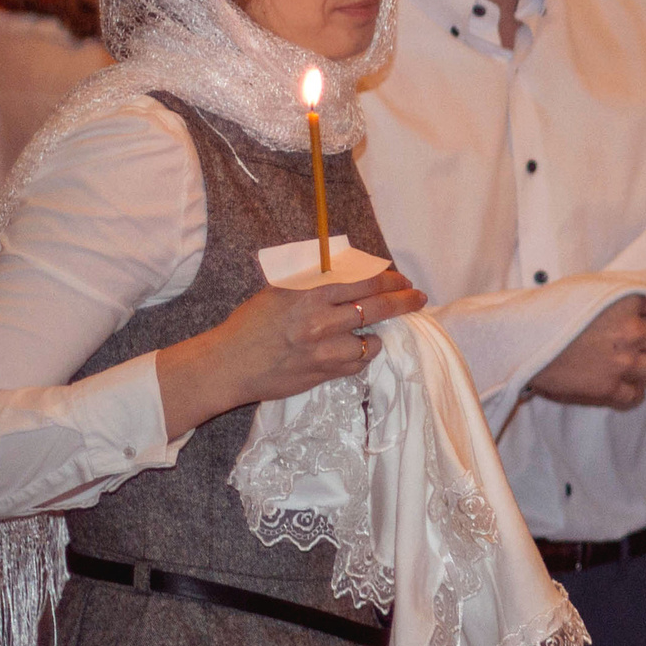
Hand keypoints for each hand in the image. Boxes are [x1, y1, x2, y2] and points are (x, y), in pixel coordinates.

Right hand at [159, 269, 424, 435]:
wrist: (228, 364)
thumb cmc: (250, 324)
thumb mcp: (280, 291)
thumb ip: (315, 283)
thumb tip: (351, 272)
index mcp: (309, 294)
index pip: (363, 281)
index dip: (389, 279)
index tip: (401, 278)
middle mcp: (321, 321)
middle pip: (378, 308)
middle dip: (405, 301)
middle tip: (418, 298)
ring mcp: (324, 350)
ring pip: (372, 341)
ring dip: (378, 335)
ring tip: (375, 332)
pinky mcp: (323, 373)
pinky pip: (358, 364)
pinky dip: (361, 356)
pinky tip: (355, 350)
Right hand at [528, 295, 645, 409]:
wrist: (523, 342)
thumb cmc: (549, 311)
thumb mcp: (588, 287)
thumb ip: (618, 294)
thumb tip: (642, 300)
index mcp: (627, 302)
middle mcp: (631, 332)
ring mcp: (622, 362)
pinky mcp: (608, 387)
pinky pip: (635, 394)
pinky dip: (636, 389)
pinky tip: (631, 384)